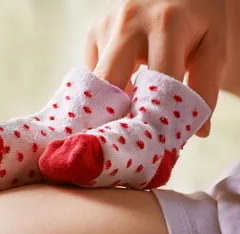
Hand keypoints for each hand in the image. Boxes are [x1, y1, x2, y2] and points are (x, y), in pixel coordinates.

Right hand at [87, 0, 226, 136]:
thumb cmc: (197, 18)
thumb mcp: (212, 45)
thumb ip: (206, 86)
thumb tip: (195, 132)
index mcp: (166, 24)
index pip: (154, 83)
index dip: (149, 116)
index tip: (145, 145)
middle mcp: (129, 21)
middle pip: (108, 84)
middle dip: (107, 118)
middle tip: (111, 145)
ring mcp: (106, 25)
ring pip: (96, 83)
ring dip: (105, 106)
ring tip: (112, 126)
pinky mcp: (93, 31)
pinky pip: (94, 73)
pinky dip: (105, 89)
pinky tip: (120, 91)